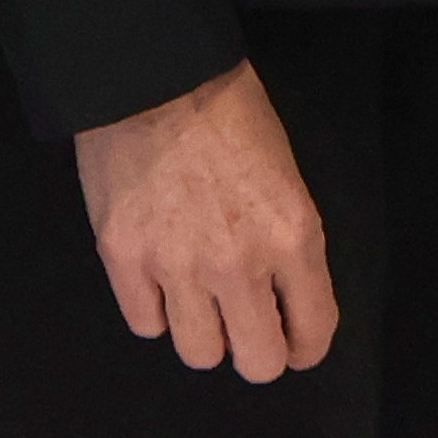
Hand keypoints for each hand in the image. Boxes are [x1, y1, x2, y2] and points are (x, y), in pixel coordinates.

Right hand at [74, 60, 336, 380]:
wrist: (154, 74)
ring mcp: (177, 266)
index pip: (313, 332)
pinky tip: (160, 277)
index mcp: (292, 234)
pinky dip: (156, 309)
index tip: (294, 341)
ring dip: (205, 331)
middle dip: (259, 351)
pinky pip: (147, 325)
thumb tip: (283, 298)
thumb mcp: (285, 172)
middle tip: (248, 327)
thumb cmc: (229, 110)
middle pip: (258, 363)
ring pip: (200, 354)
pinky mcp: (124, 261)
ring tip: (200, 298)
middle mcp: (239, 263)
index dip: (305, 345)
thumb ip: (287, 242)